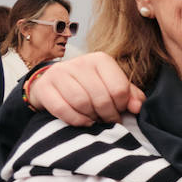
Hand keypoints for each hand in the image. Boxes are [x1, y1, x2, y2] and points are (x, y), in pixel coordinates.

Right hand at [27, 52, 142, 124]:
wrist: (54, 85)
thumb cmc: (90, 87)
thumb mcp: (113, 86)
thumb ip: (130, 95)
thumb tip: (137, 107)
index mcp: (101, 60)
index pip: (119, 88)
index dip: (122, 106)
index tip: (120, 111)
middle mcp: (80, 62)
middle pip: (101, 97)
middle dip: (108, 115)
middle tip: (108, 121)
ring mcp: (59, 73)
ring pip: (81, 102)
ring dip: (92, 117)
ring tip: (96, 120)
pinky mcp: (43, 87)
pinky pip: (62, 109)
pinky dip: (75, 120)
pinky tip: (83, 122)